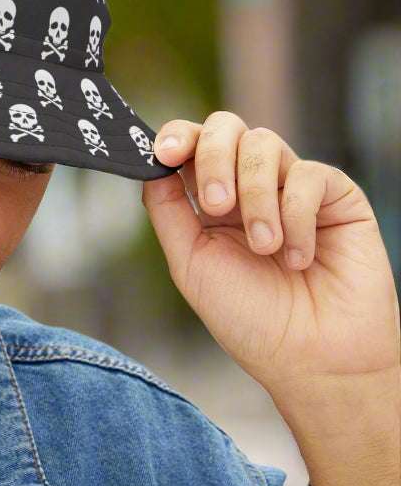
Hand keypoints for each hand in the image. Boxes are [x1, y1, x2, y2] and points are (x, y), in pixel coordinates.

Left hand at [140, 111, 399, 400]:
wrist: (312, 358)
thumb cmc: (251, 319)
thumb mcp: (190, 264)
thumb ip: (167, 211)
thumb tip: (149, 165)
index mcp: (211, 201)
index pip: (191, 144)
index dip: (176, 137)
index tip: (161, 153)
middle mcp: (250, 186)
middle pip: (225, 127)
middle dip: (212, 158)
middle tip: (215, 205)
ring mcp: (293, 186)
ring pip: (264, 144)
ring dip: (255, 196)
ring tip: (264, 247)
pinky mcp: (336, 195)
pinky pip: (308, 175)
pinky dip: (296, 216)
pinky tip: (298, 258)